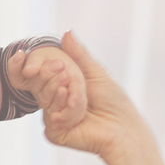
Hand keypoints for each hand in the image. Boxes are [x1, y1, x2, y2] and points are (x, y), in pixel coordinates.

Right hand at [37, 30, 147, 163]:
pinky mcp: (54, 132)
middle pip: (42, 85)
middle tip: (68, 75)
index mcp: (60, 86)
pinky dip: (67, 110)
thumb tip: (67, 32)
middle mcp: (53, 102)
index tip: (53, 62)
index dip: (43, 66)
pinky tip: (79, 110)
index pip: (43, 73)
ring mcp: (52, 117)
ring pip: (47, 100)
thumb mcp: (95, 72)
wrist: (122, 128)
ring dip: (68, 94)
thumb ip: (78, 54)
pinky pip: (52, 117)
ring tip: (82, 95)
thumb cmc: (112, 100)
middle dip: (57, 78)